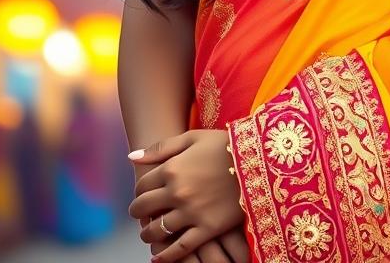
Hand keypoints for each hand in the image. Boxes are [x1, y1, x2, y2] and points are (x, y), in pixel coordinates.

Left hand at [128, 129, 245, 262]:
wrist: (258, 159)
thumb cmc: (224, 145)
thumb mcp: (192, 137)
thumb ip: (161, 147)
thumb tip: (132, 157)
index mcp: (172, 168)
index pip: (142, 185)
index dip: (139, 190)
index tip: (143, 193)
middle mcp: (177, 192)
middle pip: (143, 208)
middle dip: (138, 211)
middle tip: (141, 213)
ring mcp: (191, 212)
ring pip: (157, 230)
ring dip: (147, 233)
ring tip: (149, 232)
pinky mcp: (207, 228)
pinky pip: (179, 248)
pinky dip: (165, 255)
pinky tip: (158, 256)